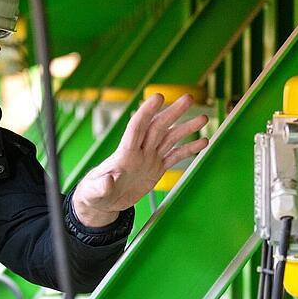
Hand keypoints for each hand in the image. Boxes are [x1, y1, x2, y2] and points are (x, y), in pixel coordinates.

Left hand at [72, 94, 209, 226]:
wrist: (103, 202)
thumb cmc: (94, 193)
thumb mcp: (94, 192)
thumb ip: (101, 186)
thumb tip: (108, 180)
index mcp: (124, 153)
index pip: (137, 127)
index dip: (147, 112)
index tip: (159, 97)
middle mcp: (139, 151)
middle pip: (158, 127)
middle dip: (173, 113)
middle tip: (189, 98)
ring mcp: (149, 158)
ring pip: (170, 139)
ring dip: (186, 128)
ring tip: (203, 118)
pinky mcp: (156, 169)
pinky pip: (175, 156)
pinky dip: (189, 149)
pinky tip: (203, 142)